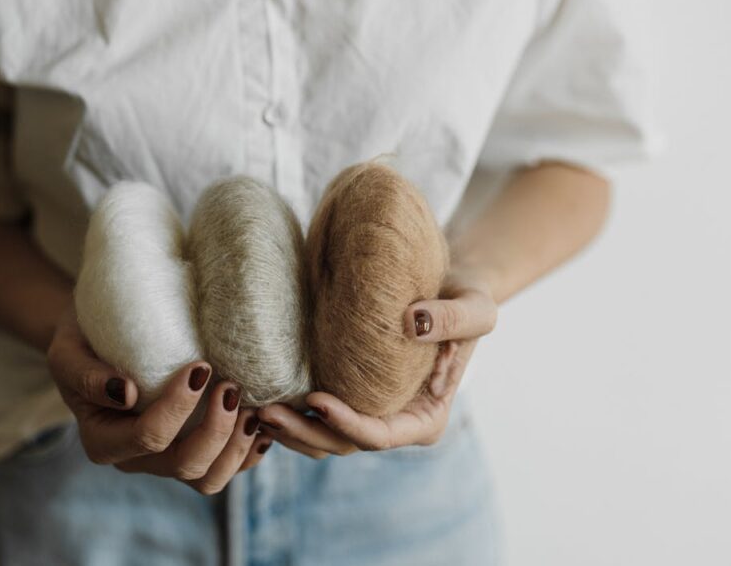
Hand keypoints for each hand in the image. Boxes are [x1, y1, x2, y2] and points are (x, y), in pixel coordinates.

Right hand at [46, 308, 271, 494]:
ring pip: (210, 479)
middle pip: (185, 466)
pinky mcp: (191, 448)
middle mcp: (136, 459)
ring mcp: (166, 458)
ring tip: (254, 407)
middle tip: (232, 386)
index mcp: (104, 441)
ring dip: (237, 447)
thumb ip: (87, 375)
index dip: (178, 408)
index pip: (148, 438)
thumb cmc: (81, 341)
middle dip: (216, 430)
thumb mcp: (68, 351)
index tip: (199, 367)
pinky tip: (263, 421)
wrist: (99, 336)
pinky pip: (226, 466)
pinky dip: (249, 451)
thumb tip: (126, 394)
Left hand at [257, 269, 497, 457]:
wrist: (445, 286)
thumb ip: (454, 319)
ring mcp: (367, 411)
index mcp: (423, 419)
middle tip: (265, 411)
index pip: (379, 436)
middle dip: (304, 433)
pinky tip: (259, 392)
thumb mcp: (477, 307)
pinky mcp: (346, 392)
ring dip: (288, 429)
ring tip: (253, 408)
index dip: (346, 423)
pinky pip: (313, 413)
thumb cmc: (467, 298)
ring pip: (322, 436)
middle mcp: (392, 423)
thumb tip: (413, 323)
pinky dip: (289, 409)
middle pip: (342, 443)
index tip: (316, 400)